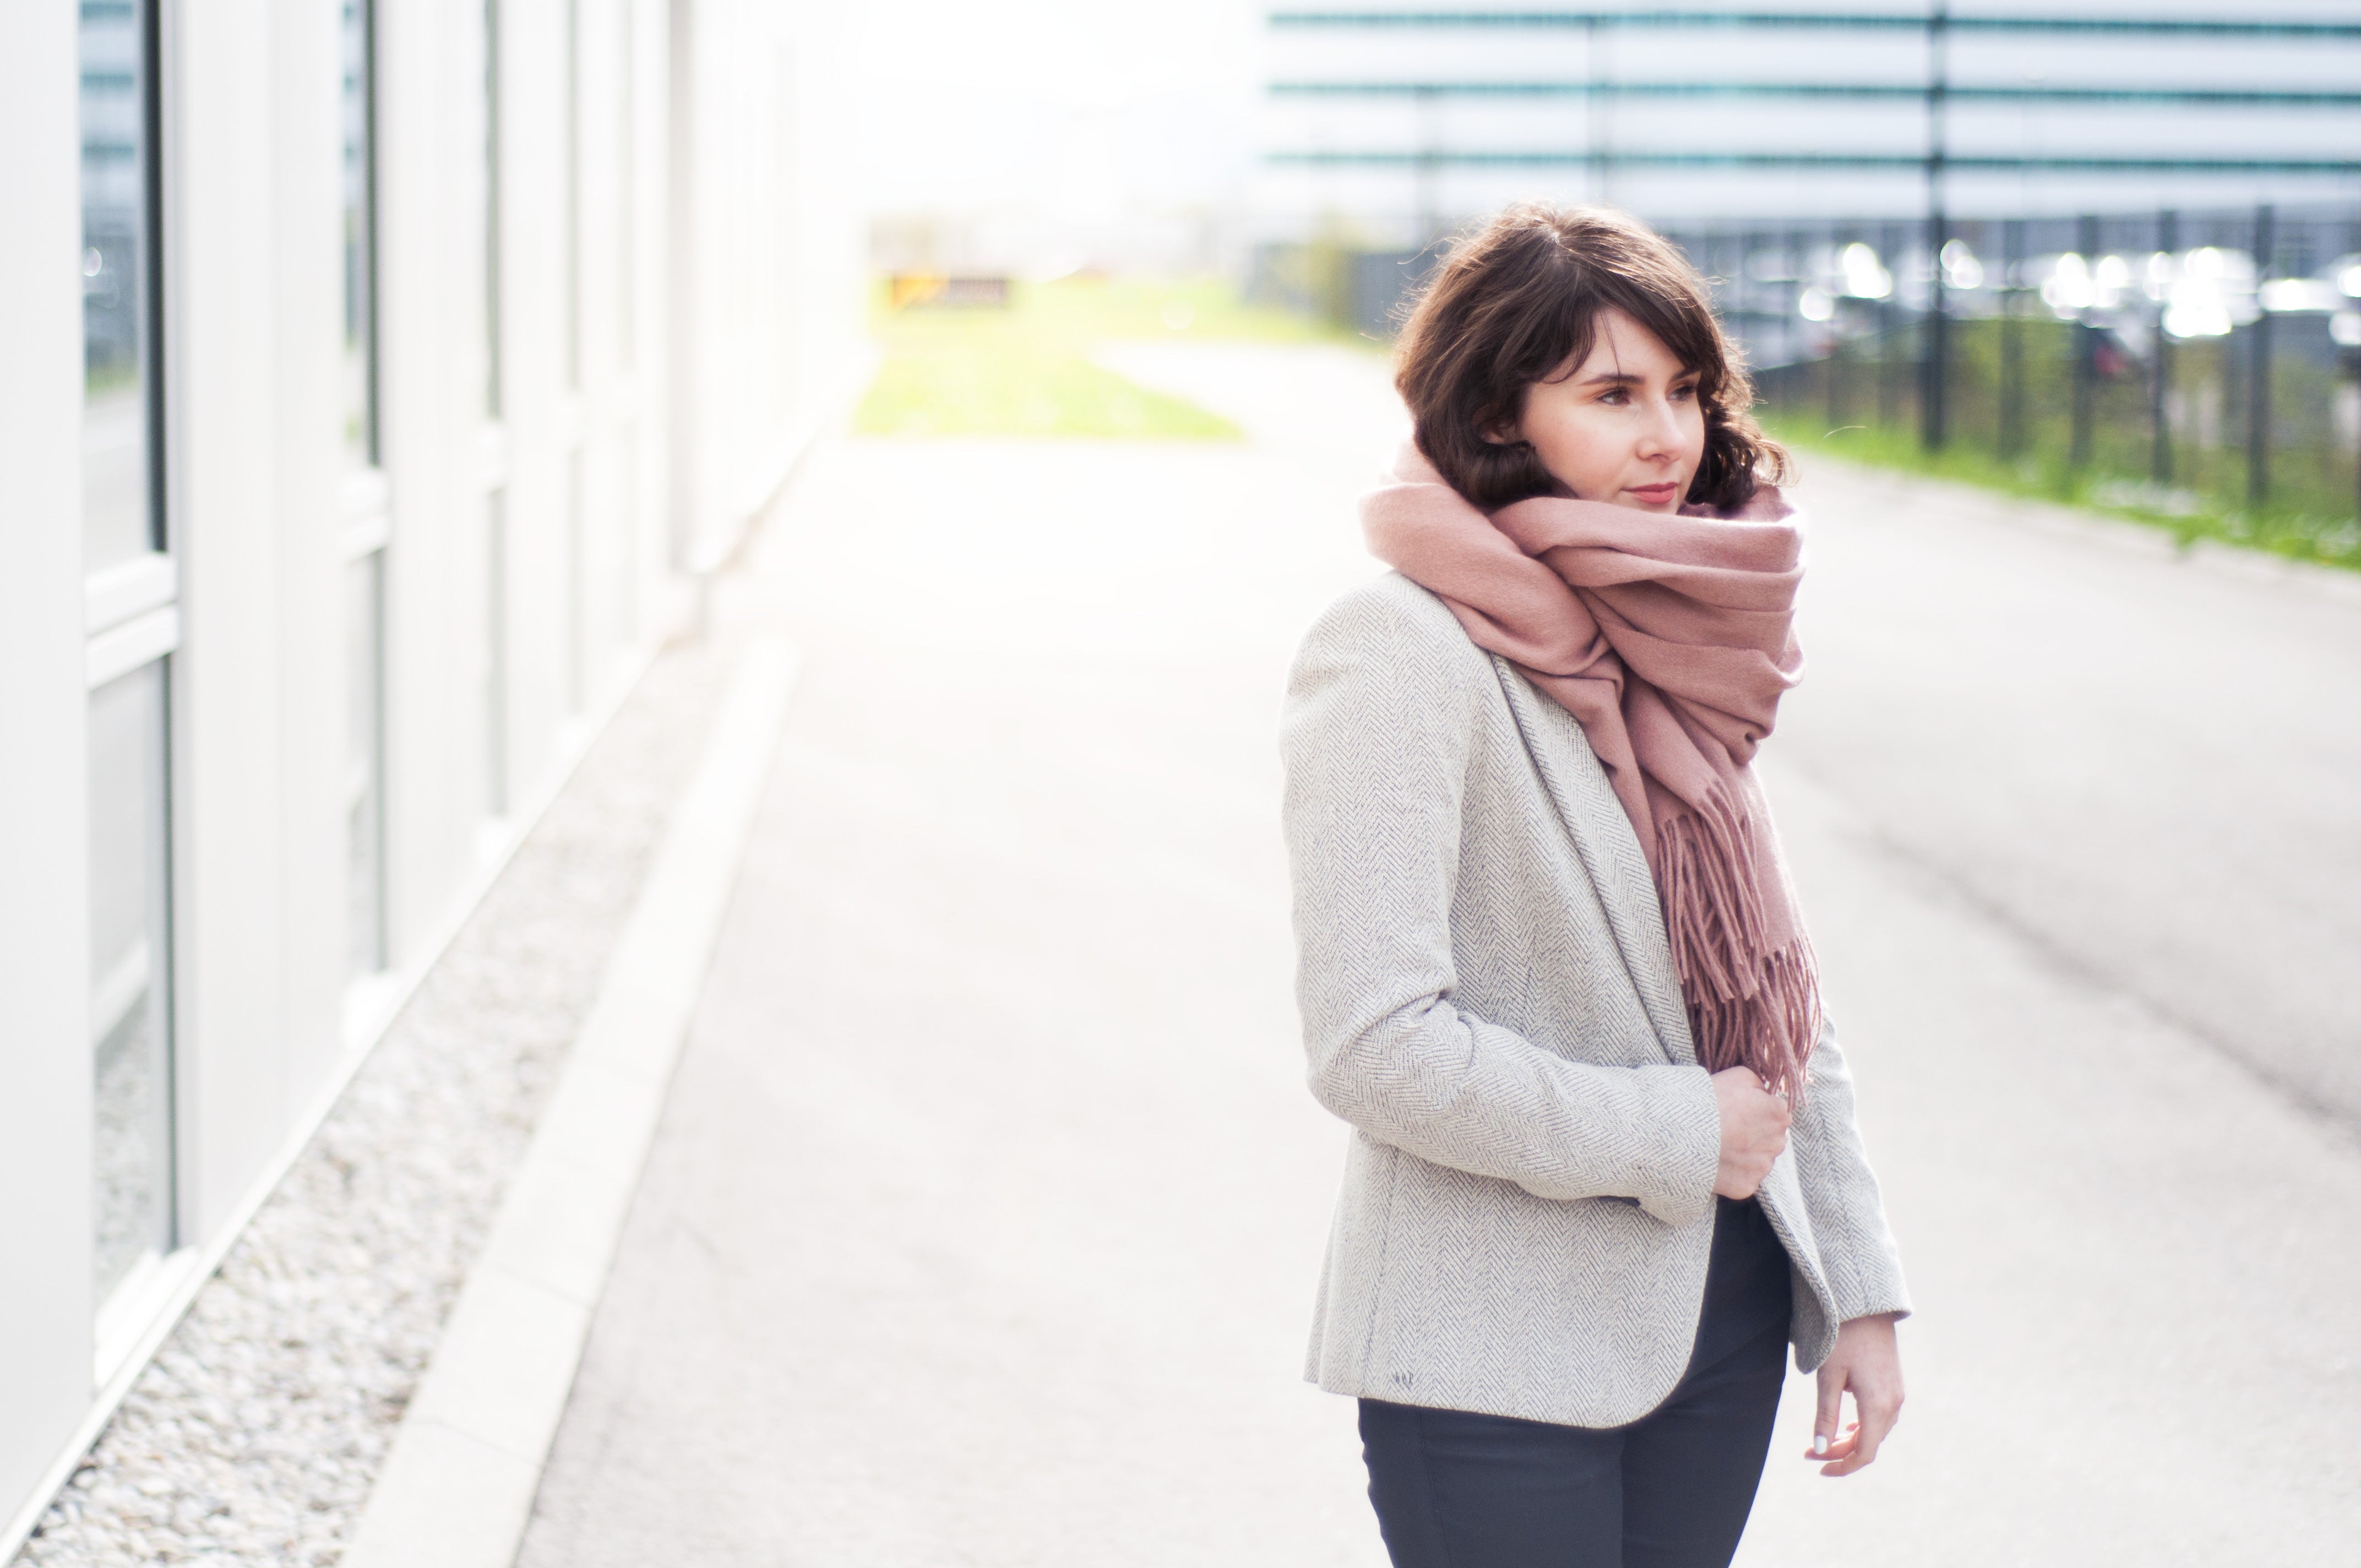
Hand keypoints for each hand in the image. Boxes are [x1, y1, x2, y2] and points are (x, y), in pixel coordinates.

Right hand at [1710, 1067, 1788, 1198]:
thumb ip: (1760, 1087)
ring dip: (1746, 1154)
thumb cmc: (1709, 1099)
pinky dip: (1733, 1172)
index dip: (1757, 1111)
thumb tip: (1764, 1096)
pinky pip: (1745, 1178)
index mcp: (1779, 1114)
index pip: (1777, 1113)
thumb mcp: (1739, 1076)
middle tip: (1729, 1129)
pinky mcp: (1746, 1185)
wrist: (1679, 1131)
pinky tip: (1717, 1161)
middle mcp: (1777, 1143)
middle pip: (1771, 1138)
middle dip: (1756, 1134)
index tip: (1739, 1111)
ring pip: (1760, 1160)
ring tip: (1720, 1146)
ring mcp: (1761, 1167)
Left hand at [1805, 1313, 1903, 1476]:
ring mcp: (1897, 1394)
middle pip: (1869, 1444)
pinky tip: (1847, 1424)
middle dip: (1840, 1453)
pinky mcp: (1895, 1384)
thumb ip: (1825, 1415)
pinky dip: (1863, 1426)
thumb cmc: (1842, 1338)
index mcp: (1877, 1405)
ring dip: (1851, 1440)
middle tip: (1809, 1452)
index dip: (1843, 1466)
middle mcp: (1893, 1404)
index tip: (1818, 1468)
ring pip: (1876, 1431)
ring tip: (1824, 1440)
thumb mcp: (1827, 1377)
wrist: (1865, 1306)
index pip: (1865, 1453)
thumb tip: (1820, 1449)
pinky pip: (1881, 1416)